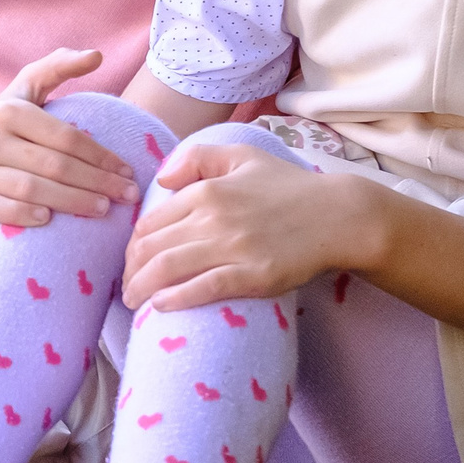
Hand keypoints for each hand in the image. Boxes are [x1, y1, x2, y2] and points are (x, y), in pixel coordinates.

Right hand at [0, 48, 136, 226]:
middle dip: (96, 182)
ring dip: (71, 202)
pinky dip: (23, 214)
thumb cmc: (8, 123)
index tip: (128, 172)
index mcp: (8, 110)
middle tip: (126, 195)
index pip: (66, 137)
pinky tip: (48, 220)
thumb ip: (59, 66)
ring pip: (30, 189)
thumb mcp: (27, 88)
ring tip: (103, 209)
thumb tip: (96, 55)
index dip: (102, 156)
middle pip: (53, 165)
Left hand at [121, 142, 367, 310]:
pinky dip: (174, 299)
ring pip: (168, 270)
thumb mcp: (242, 155)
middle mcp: (213, 218)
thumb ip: (198, 158)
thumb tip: (161, 180)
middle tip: (126, 287)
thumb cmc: (288, 187)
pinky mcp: (252, 275)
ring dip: (141, 289)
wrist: (337, 216)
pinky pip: (202, 289)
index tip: (131, 260)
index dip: (133, 246)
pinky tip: (160, 306)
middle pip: (151, 248)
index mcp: (206, 190)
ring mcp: (232, 248)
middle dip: (130, 271)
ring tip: (132, 301)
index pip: (151, 222)